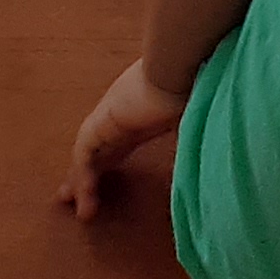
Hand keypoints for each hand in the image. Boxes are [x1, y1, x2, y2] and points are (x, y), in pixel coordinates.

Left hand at [59, 57, 188, 218]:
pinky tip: (85, 197)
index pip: (122, 140)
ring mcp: (110, 113)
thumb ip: (192, 140)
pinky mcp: (101, 120)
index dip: (113, 161)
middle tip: (74, 196)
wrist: (187, 67)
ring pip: (89, 152)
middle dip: (88, 173)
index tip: (108, 179)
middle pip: (99, 148)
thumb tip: (205, 164)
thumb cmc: (200, 90)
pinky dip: (84, 176)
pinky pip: (84, 154)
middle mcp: (122, 110)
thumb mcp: (196, 122)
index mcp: (144, 110)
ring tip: (82, 211)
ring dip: (83, 182)